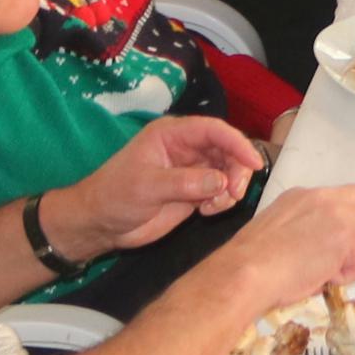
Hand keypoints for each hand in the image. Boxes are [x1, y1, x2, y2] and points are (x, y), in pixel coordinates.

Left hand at [50, 115, 266, 257]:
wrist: (101, 224)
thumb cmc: (115, 197)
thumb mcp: (147, 187)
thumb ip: (185, 183)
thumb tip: (222, 181)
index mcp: (172, 134)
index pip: (213, 130)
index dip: (237, 143)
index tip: (253, 164)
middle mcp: (186, 148)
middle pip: (227, 150)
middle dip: (237, 170)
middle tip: (233, 194)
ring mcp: (192, 170)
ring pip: (228, 171)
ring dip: (231, 188)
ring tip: (215, 207)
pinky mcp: (194, 191)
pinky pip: (221, 191)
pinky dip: (222, 201)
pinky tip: (206, 212)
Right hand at [214, 182, 354, 309]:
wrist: (244, 273)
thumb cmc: (251, 263)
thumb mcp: (280, 231)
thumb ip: (306, 228)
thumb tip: (324, 246)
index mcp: (304, 196)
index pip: (345, 197)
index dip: (350, 220)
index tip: (337, 243)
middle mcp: (324, 197)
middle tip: (346, 253)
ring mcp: (338, 214)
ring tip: (329, 270)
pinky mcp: (346, 236)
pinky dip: (348, 276)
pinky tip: (323, 278)